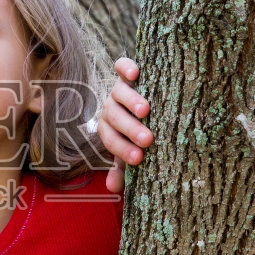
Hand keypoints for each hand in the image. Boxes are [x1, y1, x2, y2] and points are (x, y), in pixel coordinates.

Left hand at [99, 56, 153, 194]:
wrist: (146, 103)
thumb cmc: (140, 135)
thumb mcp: (132, 151)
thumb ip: (123, 169)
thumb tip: (112, 188)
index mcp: (108, 128)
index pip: (111, 140)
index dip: (122, 150)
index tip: (139, 160)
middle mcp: (110, 107)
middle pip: (114, 117)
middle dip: (130, 130)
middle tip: (147, 139)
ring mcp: (118, 88)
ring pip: (119, 93)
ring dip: (130, 101)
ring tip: (145, 110)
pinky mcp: (127, 71)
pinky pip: (122, 65)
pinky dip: (126, 68)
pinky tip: (136, 74)